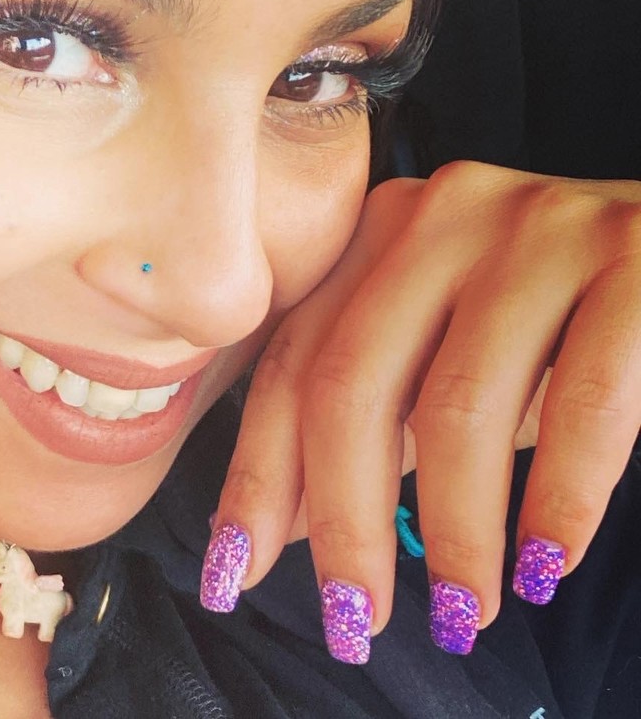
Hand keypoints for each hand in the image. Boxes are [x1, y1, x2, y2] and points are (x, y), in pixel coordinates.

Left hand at [206, 162, 640, 660]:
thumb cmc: (556, 318)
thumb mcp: (446, 356)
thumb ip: (368, 421)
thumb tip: (275, 524)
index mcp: (381, 233)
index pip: (293, 361)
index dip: (255, 471)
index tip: (234, 571)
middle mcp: (443, 214)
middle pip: (352, 381)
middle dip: (341, 517)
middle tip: (352, 620)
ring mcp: (539, 227)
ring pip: (459, 403)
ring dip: (454, 532)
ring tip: (463, 615)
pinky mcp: (635, 256)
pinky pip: (587, 402)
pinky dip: (560, 501)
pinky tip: (543, 568)